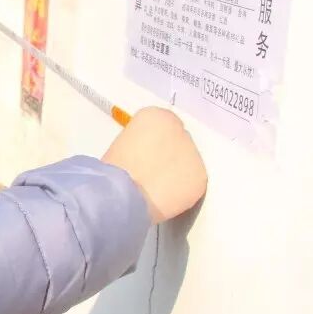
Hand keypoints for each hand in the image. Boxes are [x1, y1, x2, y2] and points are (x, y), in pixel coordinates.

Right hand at [102, 107, 206, 223]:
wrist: (121, 192)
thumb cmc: (112, 169)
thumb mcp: (120, 144)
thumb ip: (140, 141)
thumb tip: (147, 154)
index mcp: (154, 116)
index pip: (160, 125)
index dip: (151, 141)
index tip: (142, 153)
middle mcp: (179, 129)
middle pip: (177, 142)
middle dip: (168, 155)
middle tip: (150, 171)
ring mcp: (192, 153)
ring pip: (187, 163)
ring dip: (176, 172)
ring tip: (155, 188)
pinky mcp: (200, 177)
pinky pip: (192, 183)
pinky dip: (182, 191)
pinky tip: (163, 196)